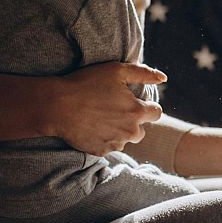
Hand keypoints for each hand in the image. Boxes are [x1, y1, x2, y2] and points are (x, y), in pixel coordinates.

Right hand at [50, 61, 165, 154]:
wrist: (58, 106)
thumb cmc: (87, 84)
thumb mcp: (116, 71)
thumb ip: (143, 73)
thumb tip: (164, 78)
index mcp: (137, 111)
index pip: (156, 113)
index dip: (147, 107)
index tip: (134, 102)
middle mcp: (130, 131)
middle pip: (141, 130)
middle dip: (133, 121)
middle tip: (114, 110)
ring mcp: (116, 143)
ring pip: (126, 139)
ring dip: (120, 131)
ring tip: (101, 118)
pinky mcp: (102, 151)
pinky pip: (110, 146)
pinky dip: (105, 138)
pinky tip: (93, 126)